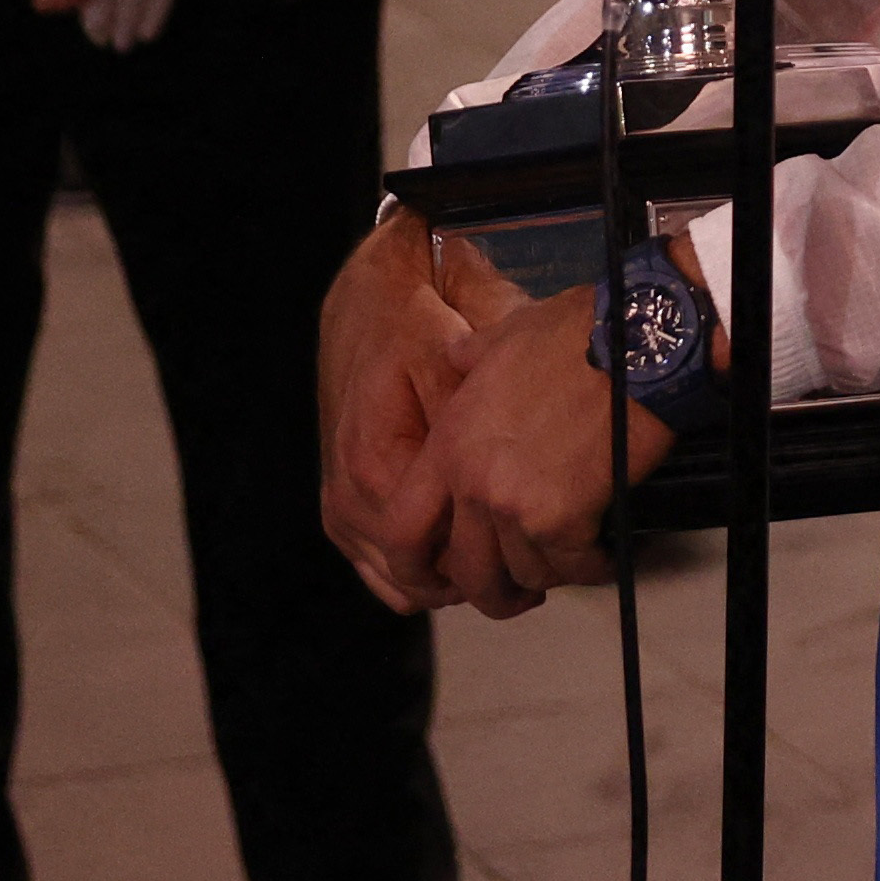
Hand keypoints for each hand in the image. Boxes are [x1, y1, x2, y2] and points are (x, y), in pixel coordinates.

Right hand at [318, 210, 505, 608]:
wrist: (369, 298)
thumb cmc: (417, 323)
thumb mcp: (458, 356)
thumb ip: (480, 420)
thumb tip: (532, 469)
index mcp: (377, 463)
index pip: (434, 552)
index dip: (491, 563)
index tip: (539, 559)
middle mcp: (350, 494)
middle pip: (417, 576)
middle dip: (476, 581)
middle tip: (534, 580)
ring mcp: (341, 503)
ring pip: (396, 580)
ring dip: (447, 582)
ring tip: (506, 573)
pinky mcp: (341, 501)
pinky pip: (376, 565)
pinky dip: (417, 572)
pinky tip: (460, 561)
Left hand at [424, 272, 673, 617]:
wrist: (636, 343)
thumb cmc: (578, 333)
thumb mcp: (504, 336)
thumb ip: (470, 358)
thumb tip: (460, 355)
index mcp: (450, 444)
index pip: (402, 530)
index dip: (414, 568)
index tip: (435, 581)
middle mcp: (475, 483)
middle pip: (466, 571)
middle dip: (492, 592)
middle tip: (514, 593)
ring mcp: (518, 505)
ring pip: (523, 575)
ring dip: (548, 574)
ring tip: (570, 560)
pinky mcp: (566, 519)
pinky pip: (572, 568)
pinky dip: (590, 567)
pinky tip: (603, 553)